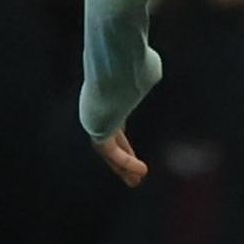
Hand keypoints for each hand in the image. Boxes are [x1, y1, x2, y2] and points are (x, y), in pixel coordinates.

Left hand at [81, 47, 164, 185]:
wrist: (114, 64)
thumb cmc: (131, 61)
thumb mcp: (145, 69)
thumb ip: (145, 75)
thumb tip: (150, 70)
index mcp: (106, 99)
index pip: (114, 125)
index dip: (124, 142)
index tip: (134, 156)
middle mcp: (95, 112)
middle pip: (109, 141)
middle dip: (122, 160)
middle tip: (134, 176)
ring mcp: (94, 121)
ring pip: (108, 150)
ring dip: (122, 167)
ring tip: (136, 181)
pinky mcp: (95, 129)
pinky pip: (111, 150)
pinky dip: (125, 162)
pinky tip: (140, 170)